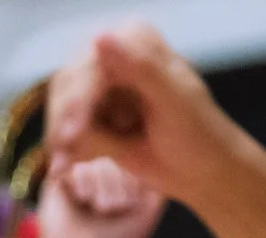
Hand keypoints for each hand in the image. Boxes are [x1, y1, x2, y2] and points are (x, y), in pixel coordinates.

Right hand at [31, 157, 164, 237]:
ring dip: (102, 186)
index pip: (133, 169)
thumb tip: (147, 162)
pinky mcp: (58, 185)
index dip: (132, 186)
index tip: (127, 210)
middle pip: (117, 163)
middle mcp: (99, 186)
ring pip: (99, 163)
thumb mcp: (147, 214)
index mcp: (119, 193)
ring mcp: (79, 184)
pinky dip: (82, 182)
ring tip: (95, 208)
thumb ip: (156, 184)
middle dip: (117, 185)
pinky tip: (81, 199)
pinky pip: (76, 167)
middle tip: (109, 211)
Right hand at [47, 25, 245, 211]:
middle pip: (69, 84)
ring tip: (62, 167)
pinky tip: (63, 171)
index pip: (92, 64)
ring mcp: (103, 89)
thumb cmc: (199, 134)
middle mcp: (115, 58)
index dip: (79, 97)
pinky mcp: (97, 118)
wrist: (205, 173)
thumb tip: (99, 37)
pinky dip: (66, 151)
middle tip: (62, 156)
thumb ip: (140, 68)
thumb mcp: (173, 100)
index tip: (73, 131)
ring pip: (64, 108)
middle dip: (64, 121)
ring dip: (59, 139)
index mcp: (137, 43)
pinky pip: (69, 131)